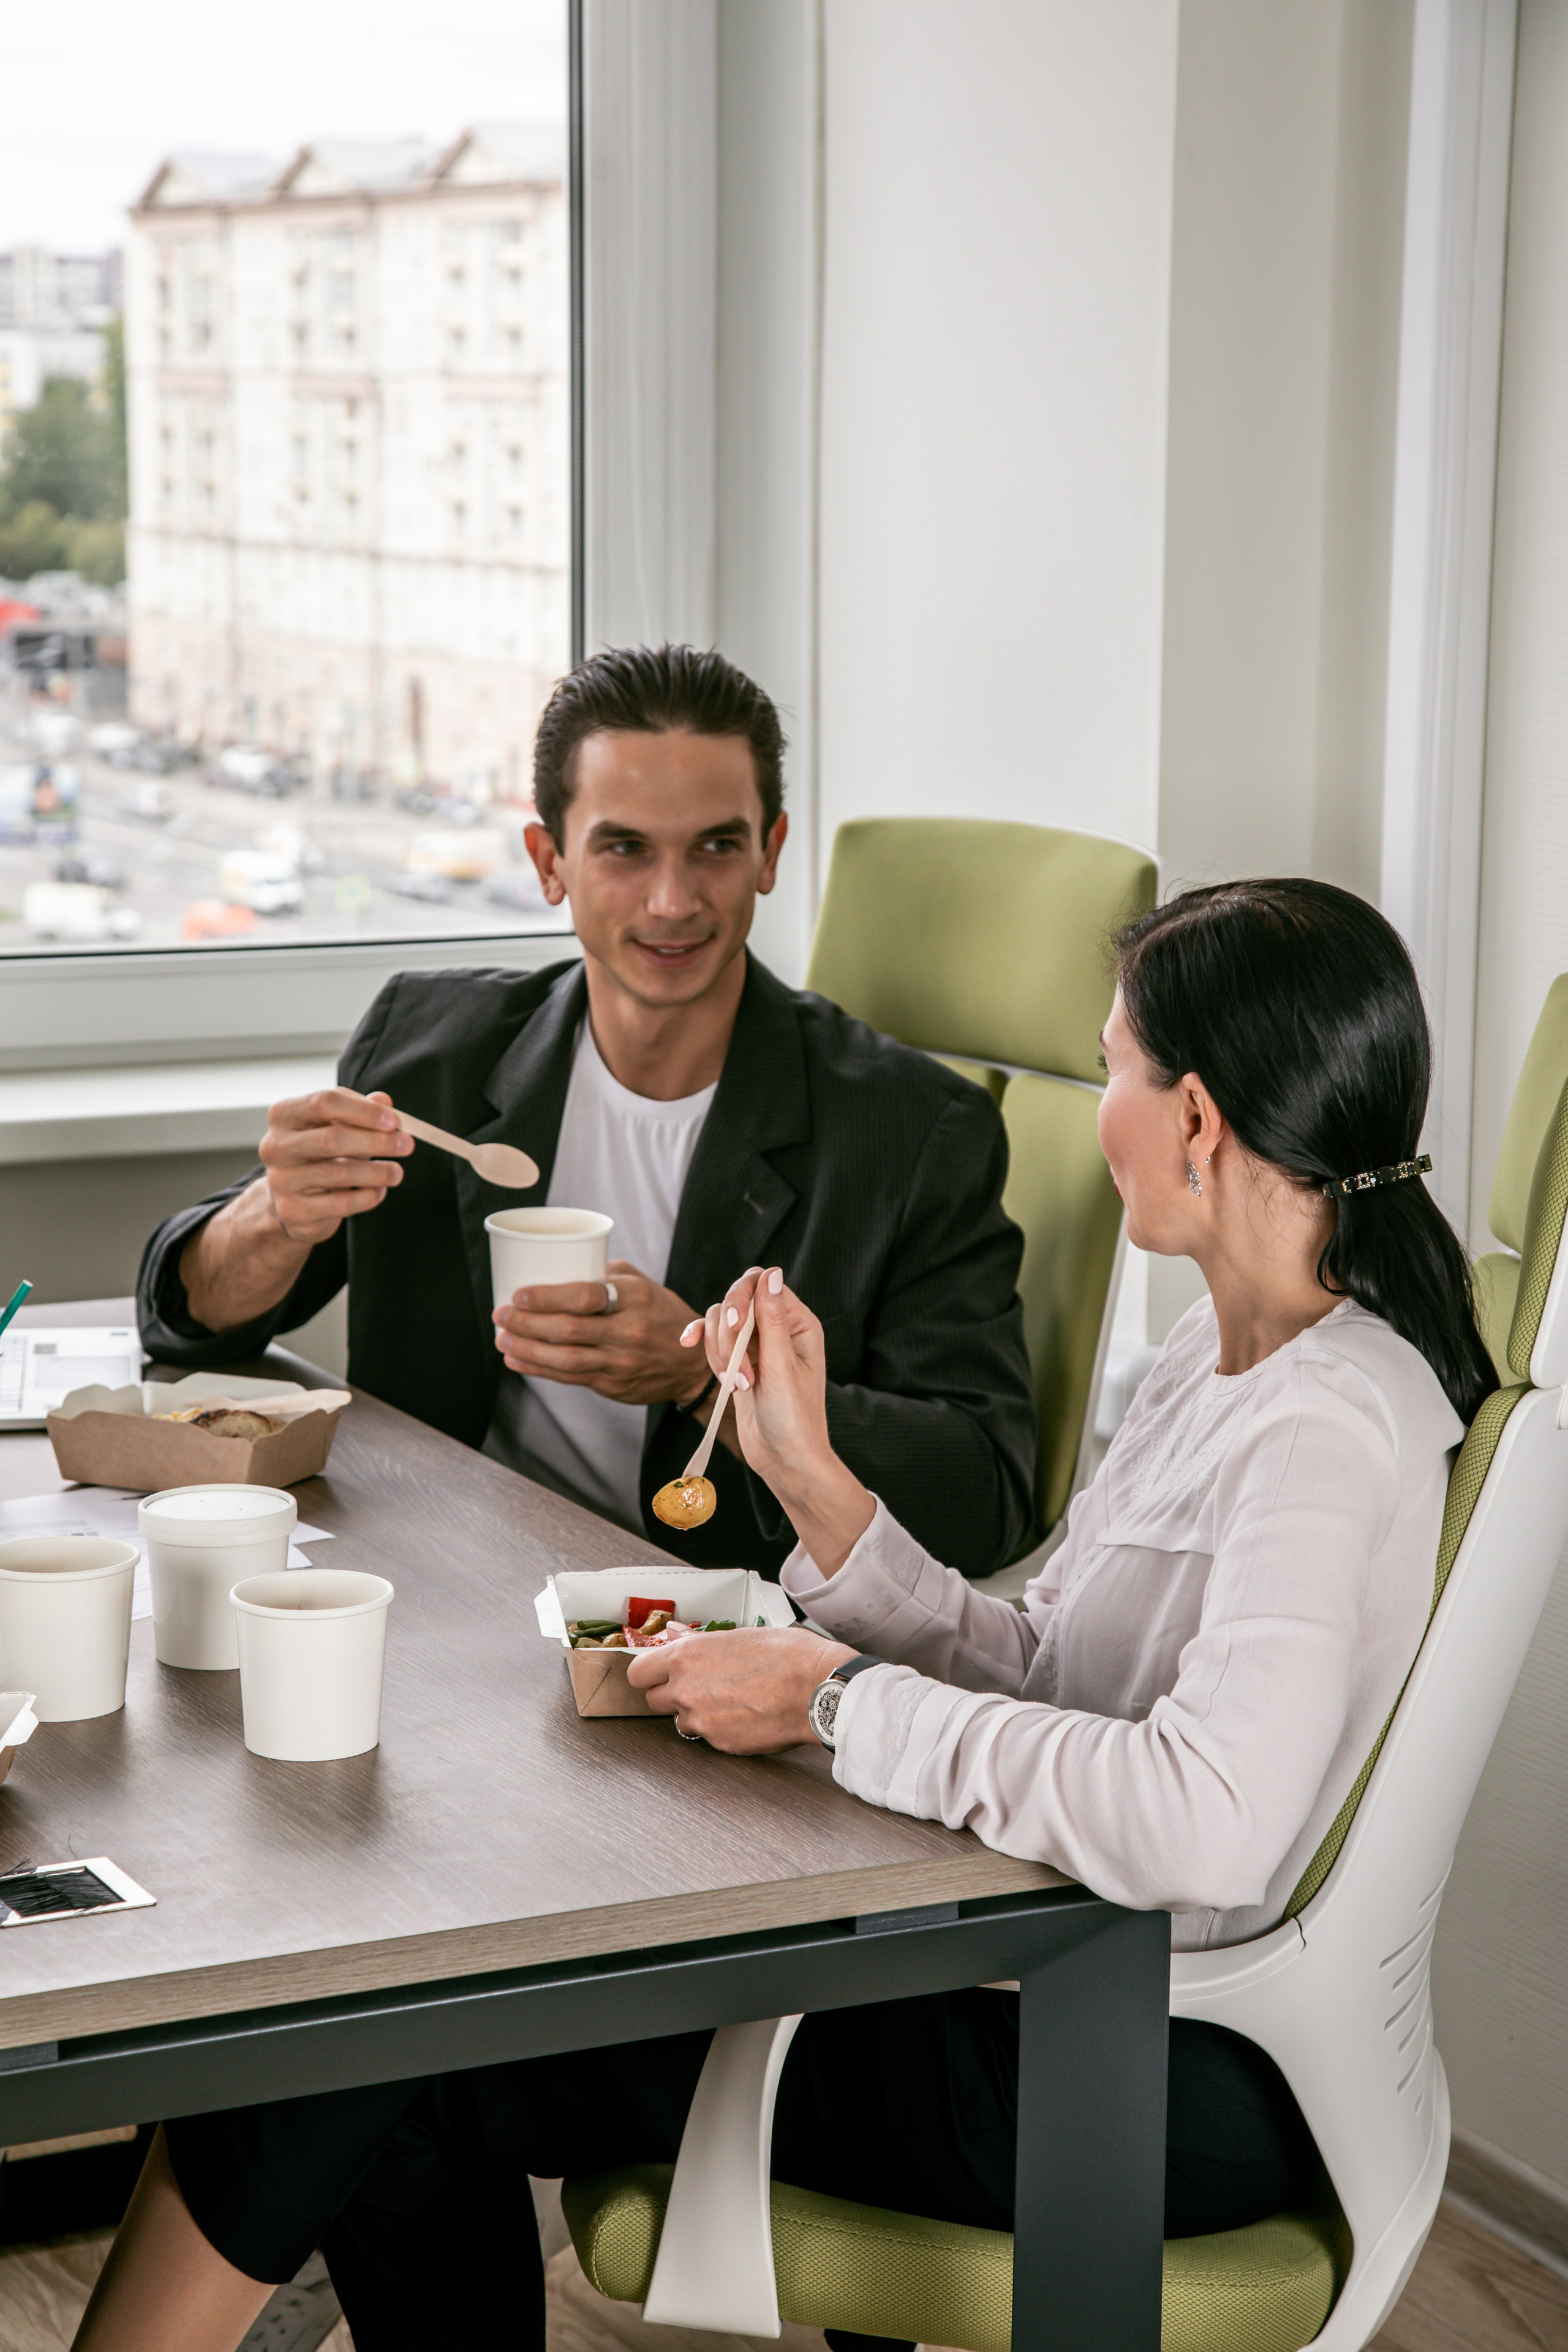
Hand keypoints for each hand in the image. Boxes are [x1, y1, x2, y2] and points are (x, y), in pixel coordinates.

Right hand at [257, 1087, 411, 1244]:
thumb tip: (384, 1101)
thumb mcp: (337, 1125)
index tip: (394, 1120)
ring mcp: (281, 1180)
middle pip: (331, 1139)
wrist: (294, 1200)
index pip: (324, 1102)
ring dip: (377, 1172)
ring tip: (397, 1172)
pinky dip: (367, 1197)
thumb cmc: (319, 1153)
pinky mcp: (293, 1211)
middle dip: (376, 1142)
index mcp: (284, 1114)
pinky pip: (340, 1204)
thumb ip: (360, 1110)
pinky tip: (379, 1191)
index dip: (363, 1111)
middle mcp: (275, 1146)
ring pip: (338, 1173)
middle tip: (406, 1145)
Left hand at [493, 1260, 709, 1406]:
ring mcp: (620, 1361)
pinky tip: (517, 1360)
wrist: (692, 1363)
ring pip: (564, 1358)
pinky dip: (538, 1369)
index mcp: (634, 1298)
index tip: (518, 1294)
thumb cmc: (661, 1314)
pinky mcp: (612, 1385)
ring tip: (502, 1340)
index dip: (546, 1297)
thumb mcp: (642, 1284)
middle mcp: (628, 1330)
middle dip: (526, 1323)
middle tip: (500, 1314)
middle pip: (568, 1329)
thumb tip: (560, 1264)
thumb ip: (604, 1273)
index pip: (585, 1296)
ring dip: (526, 1350)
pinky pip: (569, 1377)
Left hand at [625, 1624, 858, 1750]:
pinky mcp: (721, 1744)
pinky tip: (746, 1713)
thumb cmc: (789, 1656)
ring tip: (731, 1699)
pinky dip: (721, 1728)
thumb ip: (700, 1642)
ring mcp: (702, 1721)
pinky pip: (710, 1737)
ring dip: (697, 1712)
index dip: (648, 1672)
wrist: (819, 1690)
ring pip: (684, 1720)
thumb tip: (676, 1637)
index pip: (638, 1673)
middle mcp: (687, 1691)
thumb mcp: (741, 1635)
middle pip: (654, 1700)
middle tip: (698, 1684)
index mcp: (687, 1657)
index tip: (657, 1672)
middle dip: (672, 1693)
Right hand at [679, 1267, 875, 1573]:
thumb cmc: (795, 1419)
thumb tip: (771, 1273)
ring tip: (741, 1385)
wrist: (785, 1460)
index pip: (761, 1283)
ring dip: (721, 1352)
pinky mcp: (739, 1362)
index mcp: (799, 1323)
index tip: (732, 1324)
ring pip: (719, 1322)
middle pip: (735, 1299)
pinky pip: (713, 1342)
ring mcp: (756, 1346)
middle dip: (727, 1331)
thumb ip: (772, 1319)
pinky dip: (706, 1351)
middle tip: (739, 1367)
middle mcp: (778, 1329)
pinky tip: (694, 1353)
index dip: (741, 1298)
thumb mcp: (783, 1366)